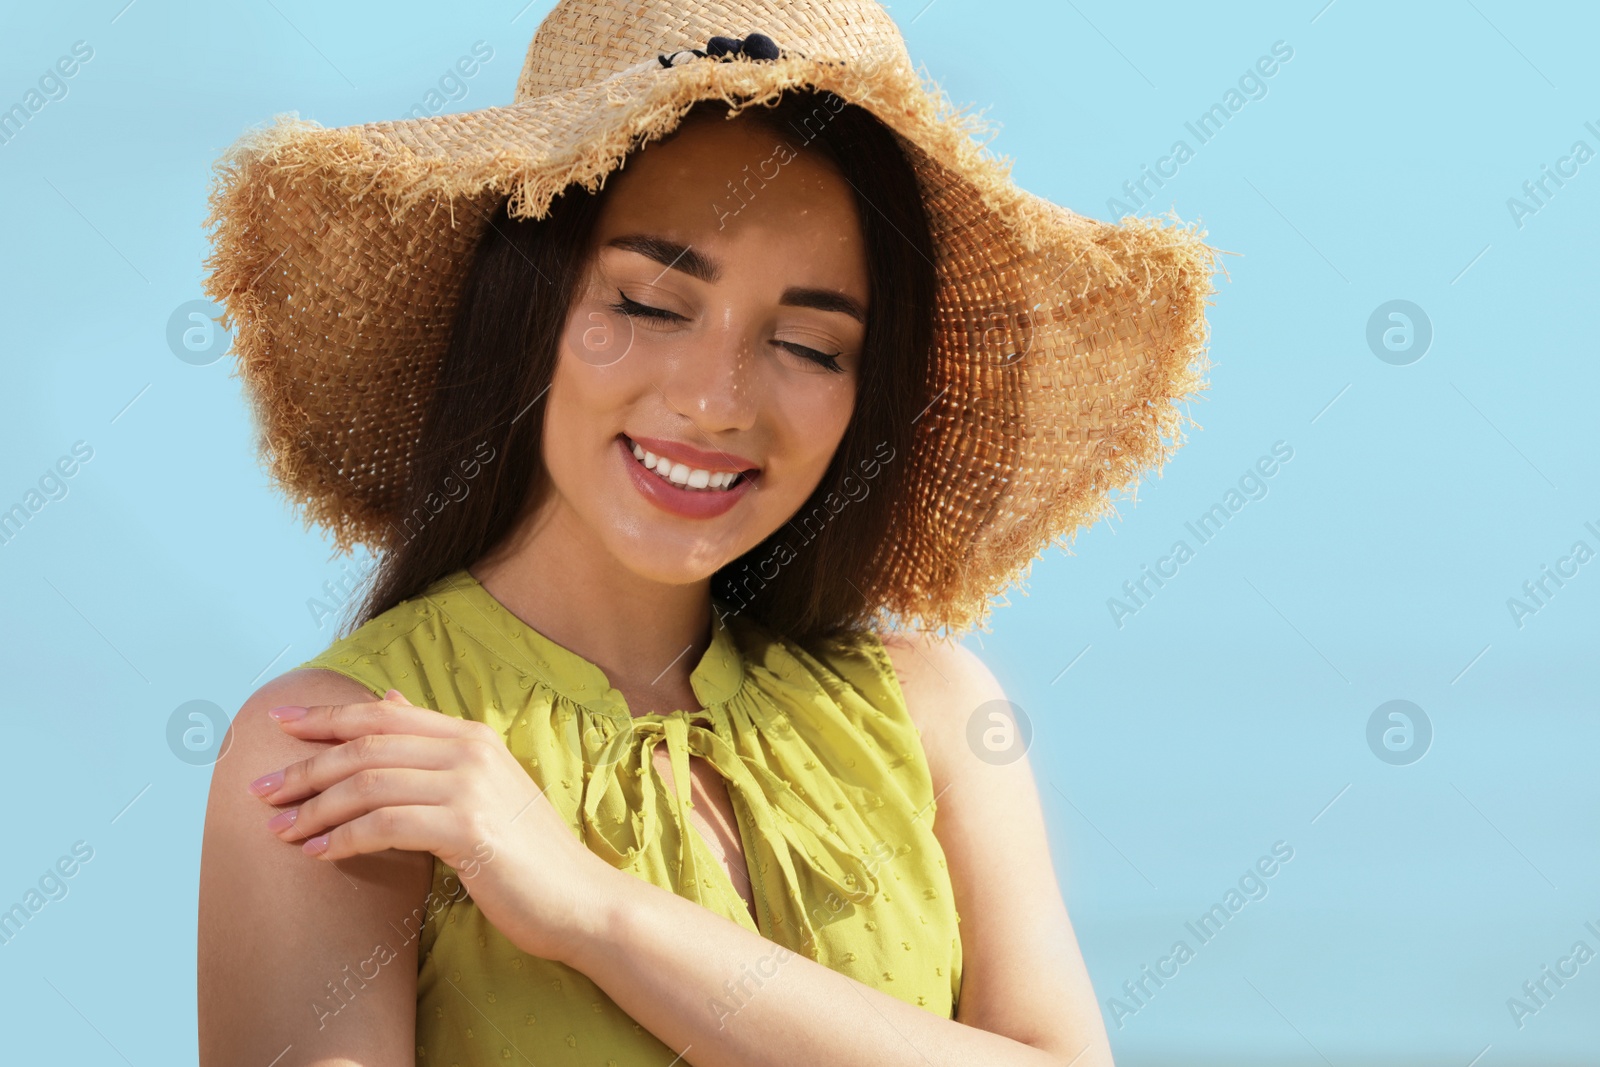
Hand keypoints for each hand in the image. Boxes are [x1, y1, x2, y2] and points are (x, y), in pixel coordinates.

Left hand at [248, 690, 618, 964]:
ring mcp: (470, 787)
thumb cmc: (526, 852)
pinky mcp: (467, 828)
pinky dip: (343, 838)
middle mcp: (470, 751)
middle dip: (305, 767)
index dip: (325, 717)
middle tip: (260, 790)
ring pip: (368, 784)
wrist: (578, 899)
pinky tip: (318, 855)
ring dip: (315, 808)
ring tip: (279, 830)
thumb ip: (434, 745)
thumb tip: (388, 701)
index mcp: (471, 737)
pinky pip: (385, 824)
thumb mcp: (483, 786)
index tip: (277, 722)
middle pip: (366, 747)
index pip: (381, 715)